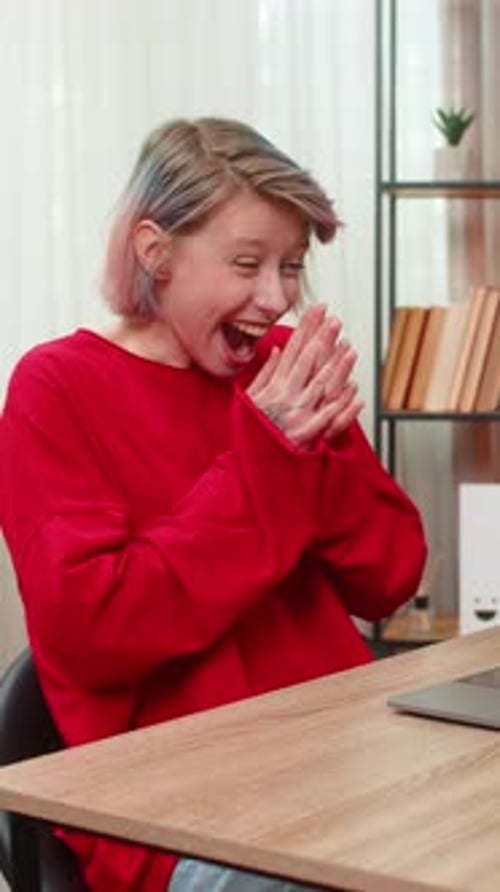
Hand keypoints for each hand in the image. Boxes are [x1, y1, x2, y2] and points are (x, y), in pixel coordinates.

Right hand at [247, 305, 362, 448]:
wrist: (246, 466)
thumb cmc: (250, 433)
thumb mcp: (248, 398)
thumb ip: (265, 373)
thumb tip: (278, 350)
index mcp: (273, 387)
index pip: (292, 351)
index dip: (306, 329)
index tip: (317, 312)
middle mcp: (285, 398)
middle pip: (307, 363)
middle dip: (322, 340)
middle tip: (334, 321)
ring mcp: (297, 416)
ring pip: (321, 386)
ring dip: (336, 367)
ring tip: (350, 350)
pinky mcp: (306, 436)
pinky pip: (328, 418)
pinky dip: (342, 405)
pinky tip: (354, 390)